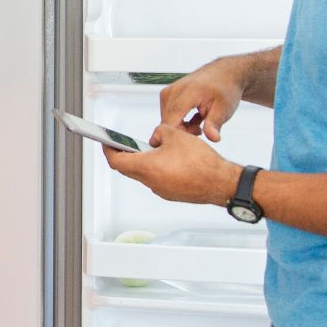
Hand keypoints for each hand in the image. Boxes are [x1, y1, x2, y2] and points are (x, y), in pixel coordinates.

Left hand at [103, 125, 241, 205]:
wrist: (220, 182)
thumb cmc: (201, 162)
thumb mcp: (175, 135)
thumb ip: (160, 132)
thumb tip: (156, 138)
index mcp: (146, 167)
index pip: (116, 161)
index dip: (109, 150)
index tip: (106, 143)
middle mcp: (151, 182)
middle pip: (128, 169)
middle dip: (126, 155)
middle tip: (126, 144)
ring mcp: (161, 190)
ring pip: (144, 174)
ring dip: (145, 161)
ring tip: (155, 148)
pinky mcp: (171, 193)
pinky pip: (158, 179)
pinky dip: (158, 169)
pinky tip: (170, 159)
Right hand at [156, 59, 246, 143]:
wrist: (224, 73)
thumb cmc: (225, 89)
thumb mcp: (224, 109)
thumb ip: (214, 124)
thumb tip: (213, 138)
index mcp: (187, 92)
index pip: (171, 122)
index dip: (181, 135)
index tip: (196, 136)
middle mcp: (173, 91)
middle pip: (168, 123)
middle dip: (183, 132)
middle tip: (201, 130)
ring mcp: (168, 92)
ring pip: (167, 120)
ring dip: (181, 127)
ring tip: (199, 124)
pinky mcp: (167, 95)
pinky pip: (167, 115)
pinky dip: (179, 120)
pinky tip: (194, 119)